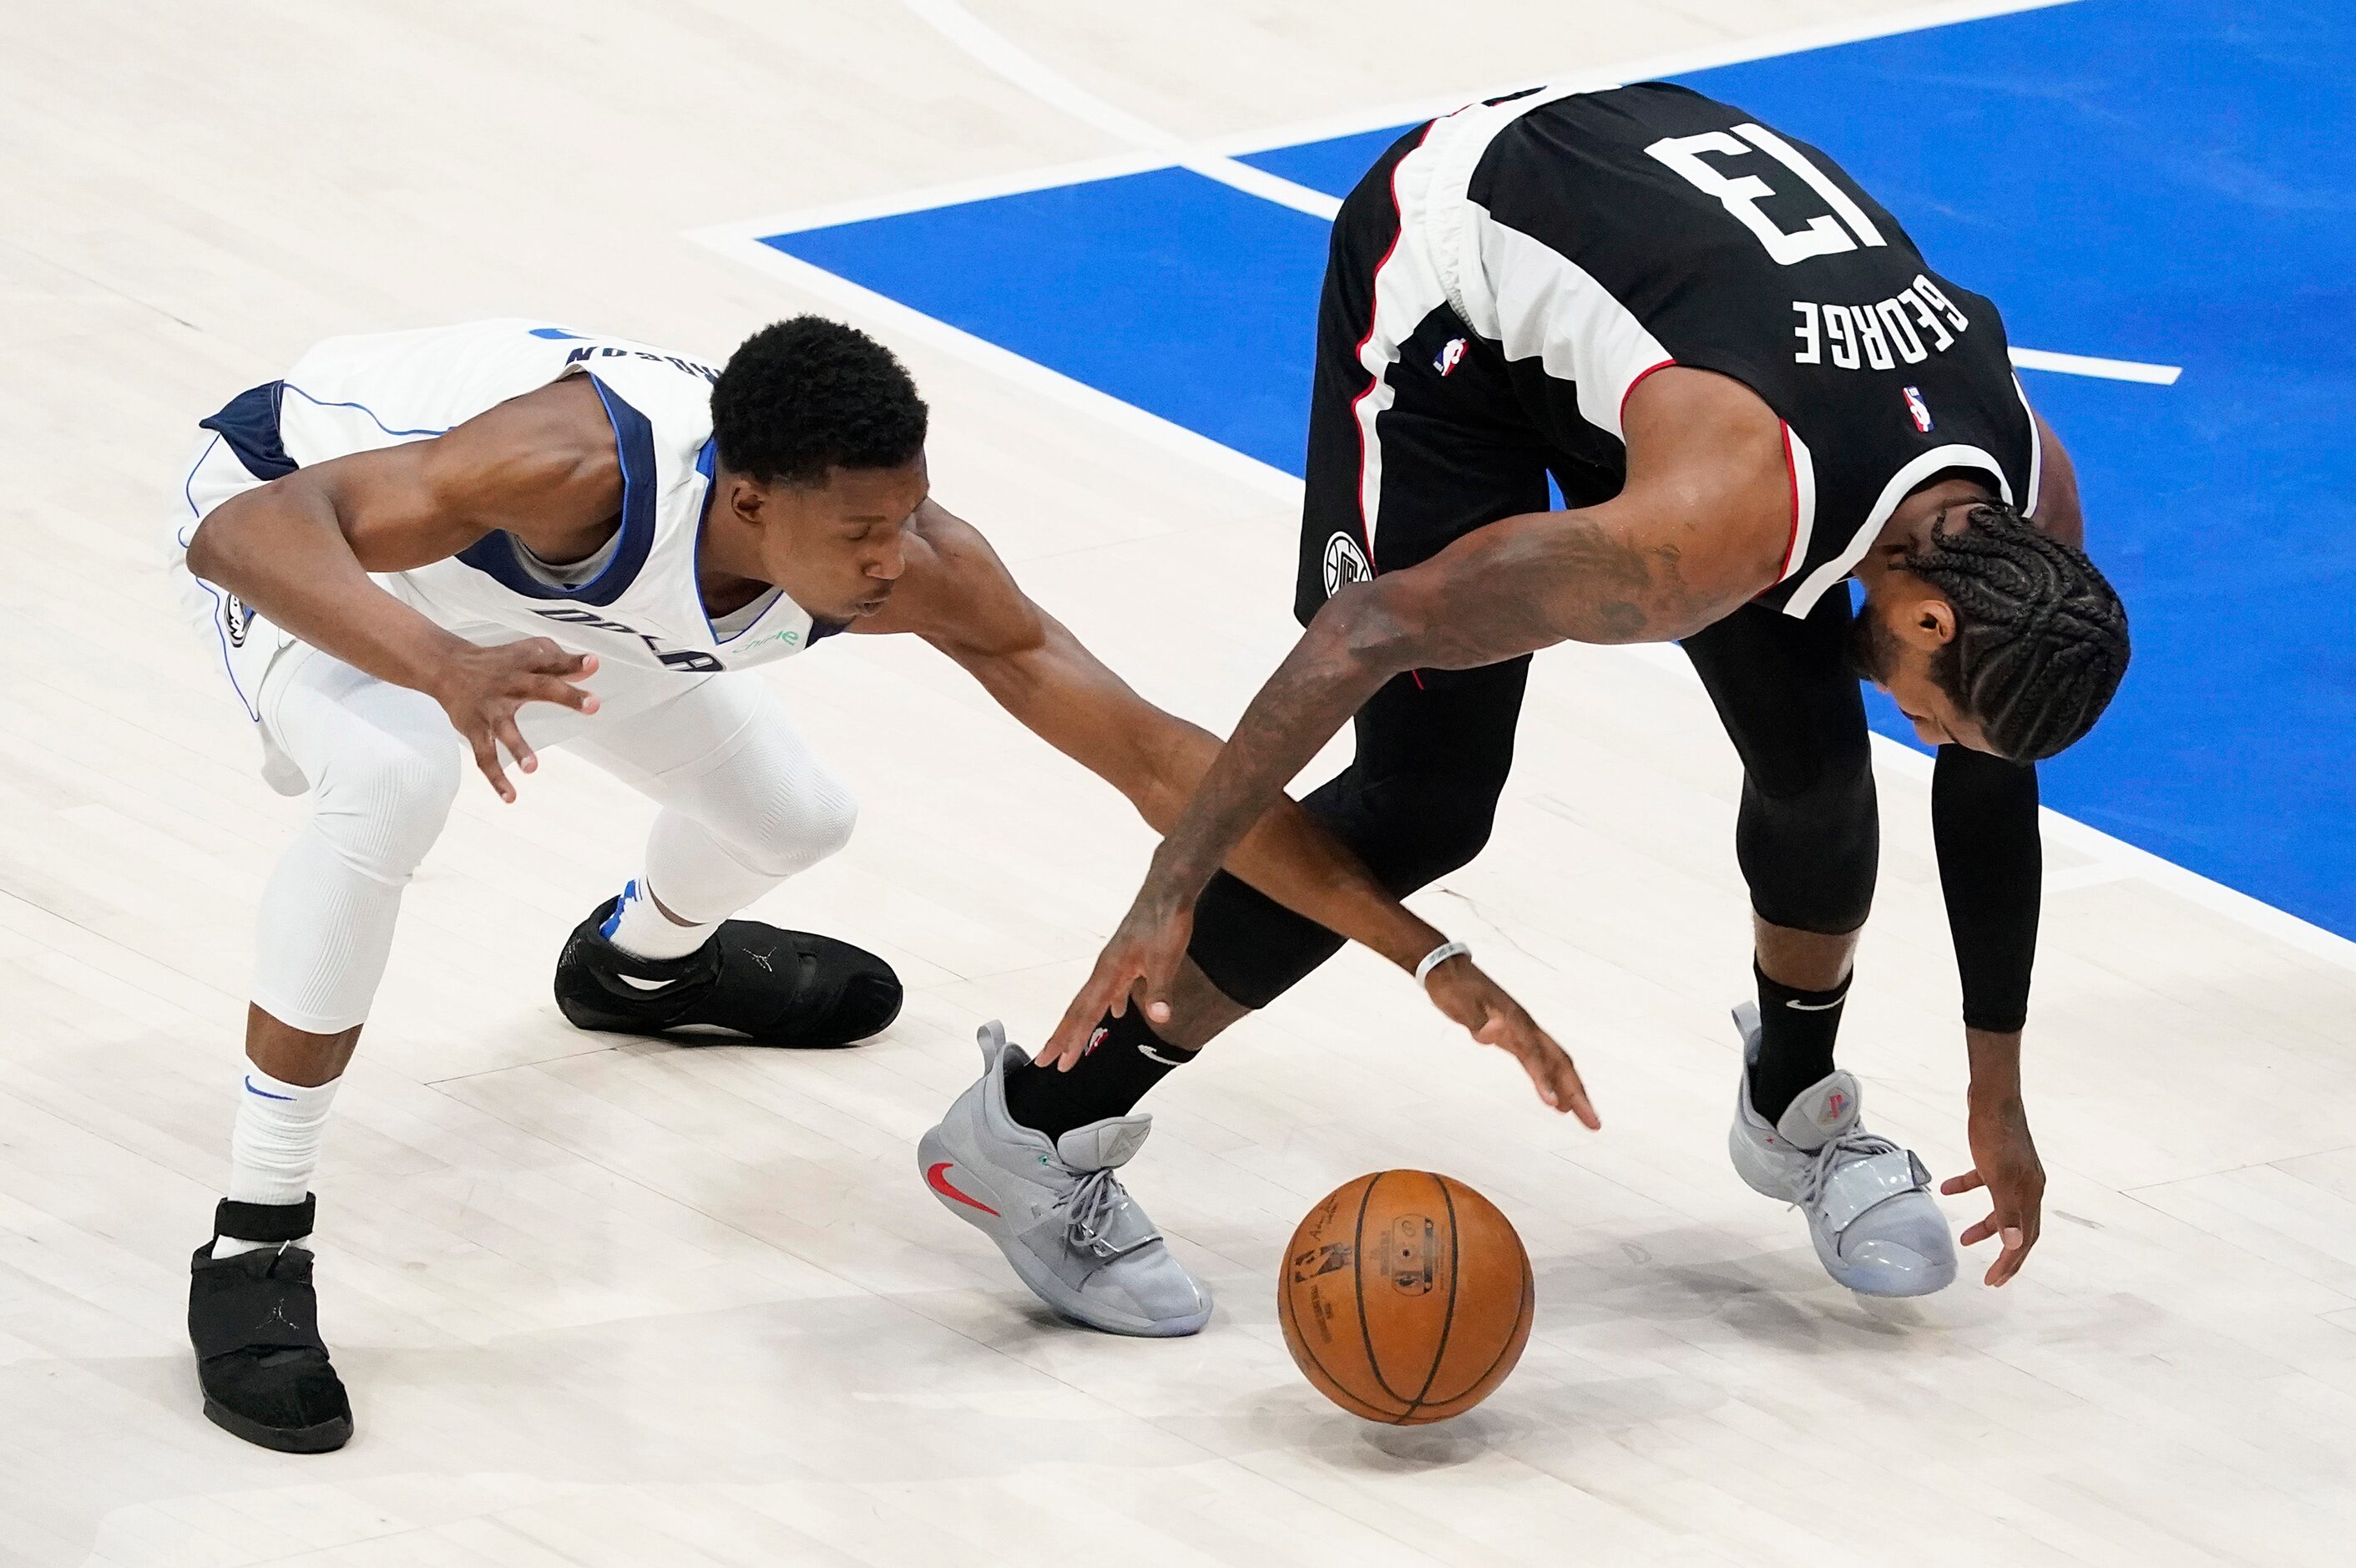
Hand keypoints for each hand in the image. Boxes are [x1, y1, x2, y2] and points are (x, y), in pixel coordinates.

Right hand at [430, 637, 598, 801]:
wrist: (447, 668)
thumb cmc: (498, 663)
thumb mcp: (528, 653)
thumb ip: (560, 661)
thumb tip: (590, 668)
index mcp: (525, 665)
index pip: (553, 662)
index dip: (574, 663)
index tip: (593, 664)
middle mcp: (509, 685)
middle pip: (540, 687)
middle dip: (566, 696)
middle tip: (593, 706)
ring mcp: (491, 710)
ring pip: (505, 730)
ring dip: (518, 748)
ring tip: (532, 768)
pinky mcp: (476, 731)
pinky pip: (485, 757)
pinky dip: (496, 778)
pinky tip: (510, 797)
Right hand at [1038, 890, 1193, 1069]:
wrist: (1168, 888)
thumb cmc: (1166, 920)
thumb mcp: (1167, 957)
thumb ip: (1161, 989)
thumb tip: (1160, 1018)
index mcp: (1109, 972)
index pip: (1084, 1013)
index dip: (1071, 1040)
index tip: (1059, 1063)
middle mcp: (1105, 969)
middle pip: (1078, 1009)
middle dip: (1062, 1037)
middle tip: (1044, 1061)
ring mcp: (1113, 964)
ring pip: (1091, 1000)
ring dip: (1080, 1024)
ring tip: (1070, 1044)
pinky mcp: (1126, 958)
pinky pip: (1108, 989)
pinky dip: (1106, 1006)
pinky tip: (1115, 1014)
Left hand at [1422, 956, 1599, 1126]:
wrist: (1449, 970)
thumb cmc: (1454, 988)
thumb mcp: (1460, 1005)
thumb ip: (1478, 1020)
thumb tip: (1493, 1031)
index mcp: (1515, 1023)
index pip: (1535, 1057)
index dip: (1545, 1081)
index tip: (1554, 1105)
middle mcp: (1527, 1028)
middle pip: (1561, 1064)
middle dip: (1579, 1094)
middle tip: (1594, 1124)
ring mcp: (1525, 1032)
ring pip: (1557, 1065)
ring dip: (1573, 1091)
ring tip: (1586, 1118)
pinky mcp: (1518, 1036)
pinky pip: (1544, 1062)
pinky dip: (1554, 1082)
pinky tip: (1556, 1099)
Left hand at [1941, 1089, 2043, 1285]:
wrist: (1993, 1098)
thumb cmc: (1995, 1136)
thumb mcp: (1998, 1177)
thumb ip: (2006, 1211)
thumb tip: (2014, 1245)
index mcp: (2030, 1194)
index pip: (2025, 1239)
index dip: (2011, 1263)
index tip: (1995, 1282)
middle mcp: (2028, 1186)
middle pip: (2019, 1229)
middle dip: (2005, 1254)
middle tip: (1990, 1276)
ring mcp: (2014, 1172)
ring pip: (2002, 1208)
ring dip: (1985, 1226)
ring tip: (1964, 1240)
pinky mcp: (1998, 1158)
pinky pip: (1984, 1181)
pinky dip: (1967, 1188)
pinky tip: (1946, 1189)